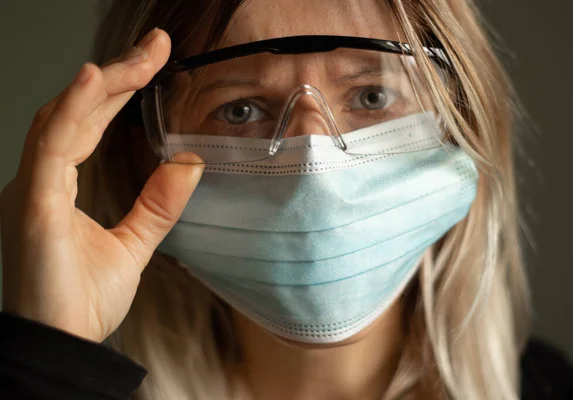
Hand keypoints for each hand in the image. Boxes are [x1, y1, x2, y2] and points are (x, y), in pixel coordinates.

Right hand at [0, 29, 202, 342]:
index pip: (85, 124)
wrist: (61, 347)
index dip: (115, 91)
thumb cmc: (81, 302)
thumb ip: (156, 204)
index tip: (152, 62)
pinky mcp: (34, 204)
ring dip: (104, 82)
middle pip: (76, 112)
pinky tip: (96, 79)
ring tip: (144, 54)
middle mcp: (39, 181)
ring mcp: (32, 189)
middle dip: (117, 75)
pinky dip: (73, 108)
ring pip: (64, 118)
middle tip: (156, 44)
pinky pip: (52, 145)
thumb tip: (188, 163)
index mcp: (56, 188)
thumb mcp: (133, 245)